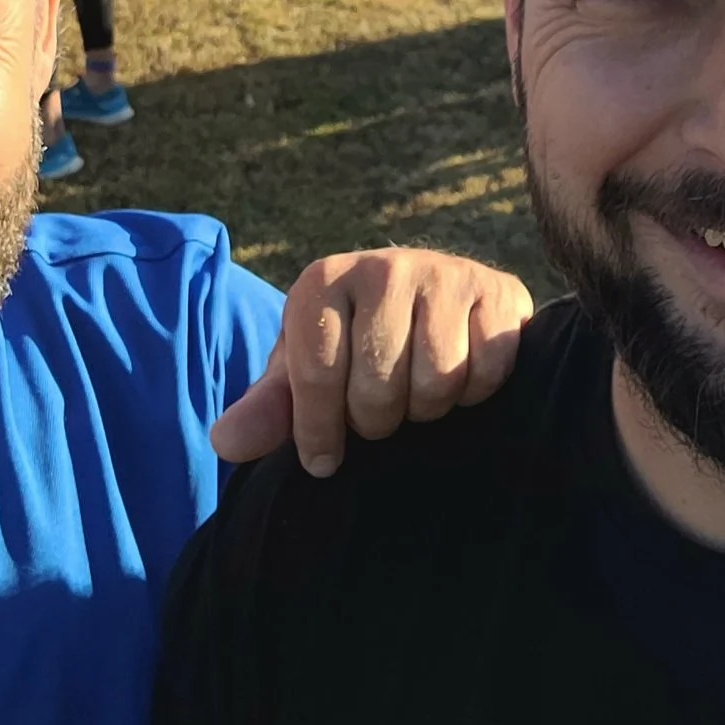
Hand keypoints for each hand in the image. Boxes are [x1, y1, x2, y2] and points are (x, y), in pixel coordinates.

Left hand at [210, 250, 533, 475]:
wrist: (431, 303)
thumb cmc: (353, 347)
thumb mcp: (302, 372)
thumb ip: (268, 408)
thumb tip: (225, 442)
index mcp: (323, 281)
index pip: (316, 374)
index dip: (320, 429)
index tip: (323, 458)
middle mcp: (383, 266)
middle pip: (378, 387)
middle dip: (379, 419)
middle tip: (381, 408)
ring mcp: (445, 273)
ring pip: (436, 381)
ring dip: (428, 408)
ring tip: (417, 390)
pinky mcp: (498, 290)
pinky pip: (487, 371)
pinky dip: (476, 391)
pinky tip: (462, 373)